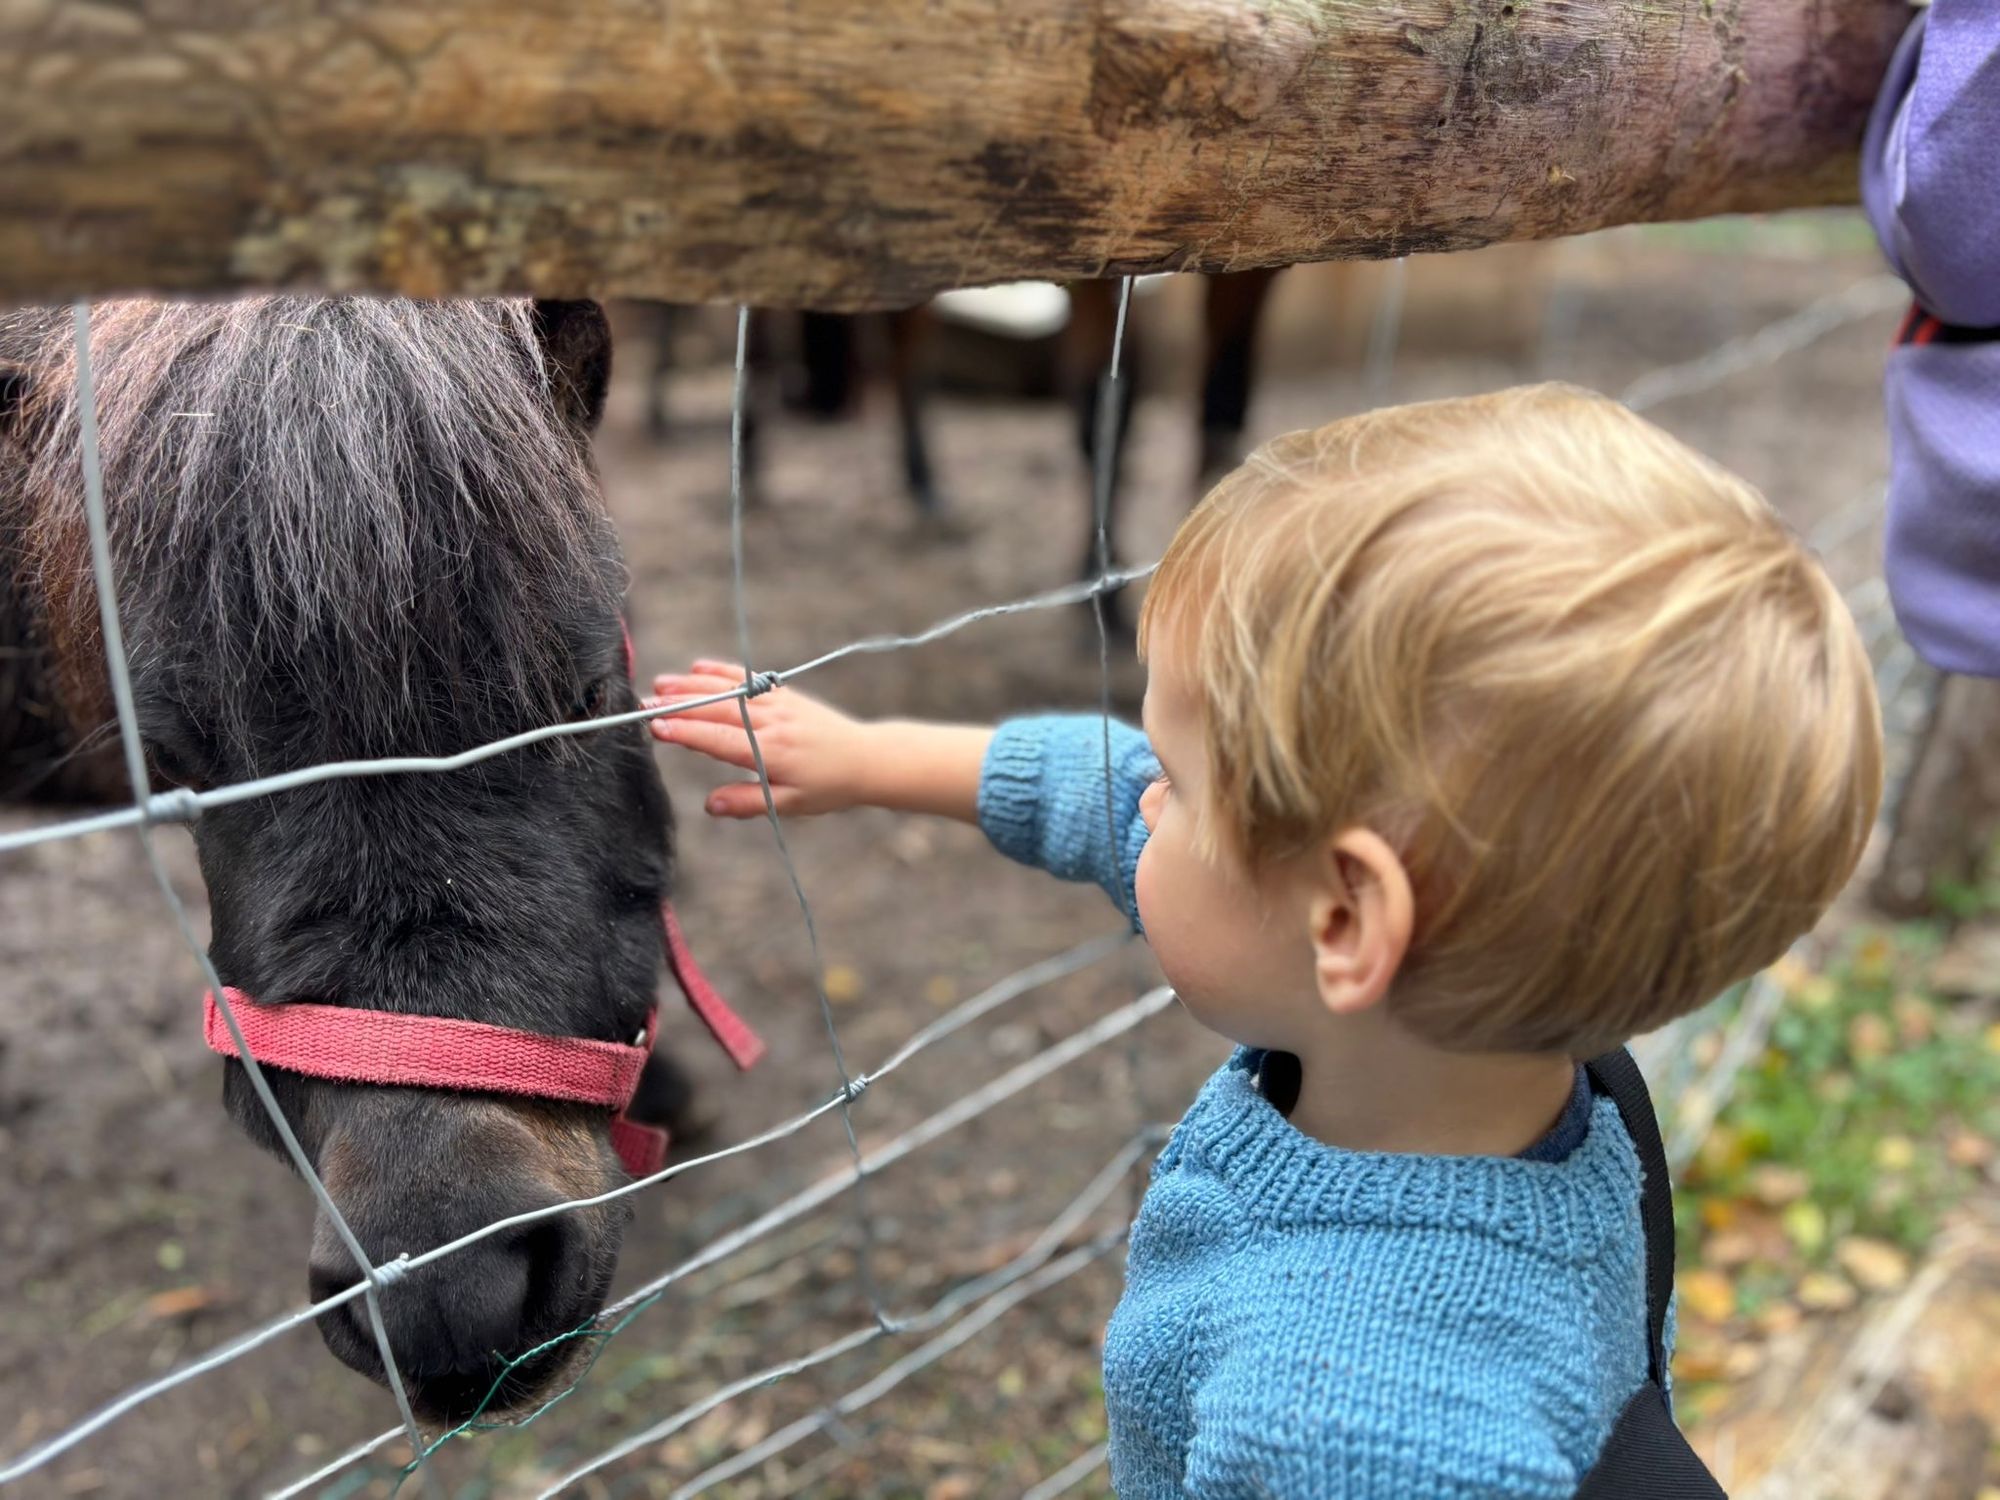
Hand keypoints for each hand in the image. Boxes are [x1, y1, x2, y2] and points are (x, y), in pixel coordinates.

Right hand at [647, 661, 877, 817]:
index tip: (656, 726)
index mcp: (772, 752)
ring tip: (661, 683)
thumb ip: (749, 802)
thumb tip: (709, 805)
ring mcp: (779, 704)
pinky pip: (749, 680)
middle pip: (718, 709)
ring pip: (730, 690)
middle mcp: (774, 722)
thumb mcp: (791, 805)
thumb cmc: (829, 787)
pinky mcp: (785, 695)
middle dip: (679, 704)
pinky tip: (699, 667)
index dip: (686, 732)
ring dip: (693, 684)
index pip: (720, 739)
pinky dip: (723, 672)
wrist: (867, 759)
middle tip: (644, 703)